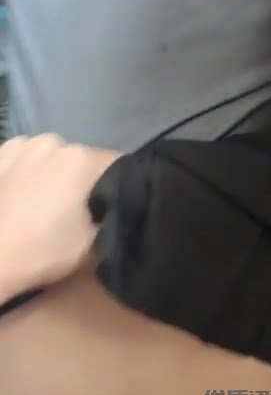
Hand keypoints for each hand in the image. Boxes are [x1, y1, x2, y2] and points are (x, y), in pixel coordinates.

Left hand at [0, 134, 119, 304]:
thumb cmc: (42, 252)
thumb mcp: (95, 244)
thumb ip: (117, 215)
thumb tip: (123, 204)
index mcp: (81, 159)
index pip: (119, 164)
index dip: (120, 187)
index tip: (110, 208)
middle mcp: (54, 142)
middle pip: (85, 159)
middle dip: (86, 179)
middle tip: (76, 210)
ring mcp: (22, 144)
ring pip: (55, 157)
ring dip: (56, 173)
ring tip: (46, 203)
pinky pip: (27, 157)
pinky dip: (30, 171)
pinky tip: (23, 194)